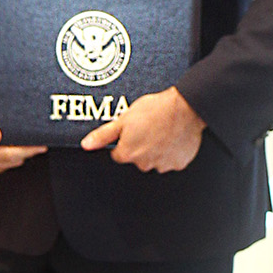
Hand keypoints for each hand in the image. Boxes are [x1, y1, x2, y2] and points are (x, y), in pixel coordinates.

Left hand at [81, 86, 204, 171]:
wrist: (185, 107)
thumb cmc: (155, 110)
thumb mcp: (123, 118)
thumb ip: (103, 135)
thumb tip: (86, 145)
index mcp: (128, 154)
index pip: (118, 155)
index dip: (124, 142)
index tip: (132, 131)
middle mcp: (144, 164)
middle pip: (137, 159)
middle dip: (140, 146)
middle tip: (148, 128)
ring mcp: (163, 165)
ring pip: (155, 160)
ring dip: (156, 150)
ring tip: (161, 131)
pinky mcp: (179, 163)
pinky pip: (172, 160)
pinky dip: (171, 152)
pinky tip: (172, 137)